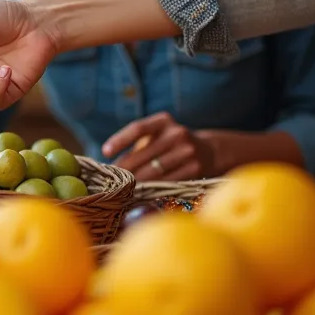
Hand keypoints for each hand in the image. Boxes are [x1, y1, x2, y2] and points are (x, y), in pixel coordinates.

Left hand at [101, 112, 215, 181]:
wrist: (209, 151)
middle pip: (143, 155)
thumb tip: (111, 165)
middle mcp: (177, 133)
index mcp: (163, 121)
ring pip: (154, 171)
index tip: (104, 152)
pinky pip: (167, 182)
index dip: (120, 139)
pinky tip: (141, 193)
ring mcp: (188, 151)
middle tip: (109, 180)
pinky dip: (152, 189)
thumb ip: (138, 146)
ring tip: (121, 189)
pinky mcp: (195, 169)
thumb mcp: (158, 135)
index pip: (138, 128)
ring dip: (135, 182)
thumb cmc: (171, 144)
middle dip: (124, 169)